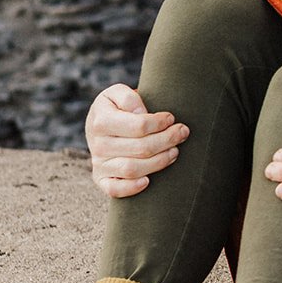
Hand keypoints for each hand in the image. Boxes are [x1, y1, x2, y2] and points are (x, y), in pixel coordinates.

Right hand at [85, 82, 189, 198]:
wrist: (99, 124)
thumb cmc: (116, 107)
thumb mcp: (118, 93)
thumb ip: (129, 98)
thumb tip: (141, 114)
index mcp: (101, 121)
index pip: (139, 126)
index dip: (160, 123)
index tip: (171, 118)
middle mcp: (98, 144)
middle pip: (141, 148)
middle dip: (167, 140)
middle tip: (182, 133)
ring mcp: (99, 164)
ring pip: (132, 169)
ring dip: (159, 162)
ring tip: (175, 151)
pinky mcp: (101, 179)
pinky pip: (114, 189)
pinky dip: (131, 188)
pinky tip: (148, 181)